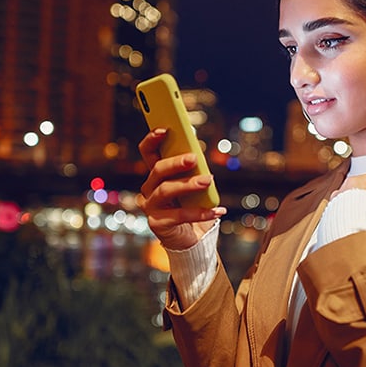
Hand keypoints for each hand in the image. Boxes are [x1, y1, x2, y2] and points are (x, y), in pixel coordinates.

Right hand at [136, 129, 225, 249]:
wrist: (192, 238)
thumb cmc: (193, 206)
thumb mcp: (194, 185)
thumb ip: (192, 170)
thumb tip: (196, 154)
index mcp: (156, 175)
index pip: (147, 152)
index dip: (152, 139)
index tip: (165, 129)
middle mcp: (149, 189)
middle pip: (157, 170)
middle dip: (175, 162)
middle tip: (193, 158)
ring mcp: (151, 207)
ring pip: (166, 190)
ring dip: (188, 184)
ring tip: (207, 181)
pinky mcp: (157, 224)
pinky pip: (179, 216)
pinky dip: (201, 212)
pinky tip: (218, 210)